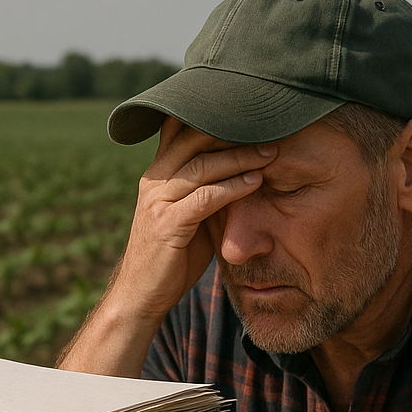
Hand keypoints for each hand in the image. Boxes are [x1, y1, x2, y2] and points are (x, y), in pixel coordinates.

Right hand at [111, 118, 276, 322]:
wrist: (141, 295)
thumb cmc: (170, 258)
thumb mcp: (187, 217)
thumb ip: (204, 192)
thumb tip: (241, 173)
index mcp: (156, 175)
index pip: (181, 132)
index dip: (213, 119)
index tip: (250, 116)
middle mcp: (153, 182)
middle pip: (194, 141)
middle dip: (233, 132)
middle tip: (269, 129)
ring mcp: (157, 202)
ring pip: (202, 166)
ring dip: (240, 158)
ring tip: (270, 153)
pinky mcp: (167, 224)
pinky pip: (205, 197)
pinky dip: (233, 188)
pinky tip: (255, 183)